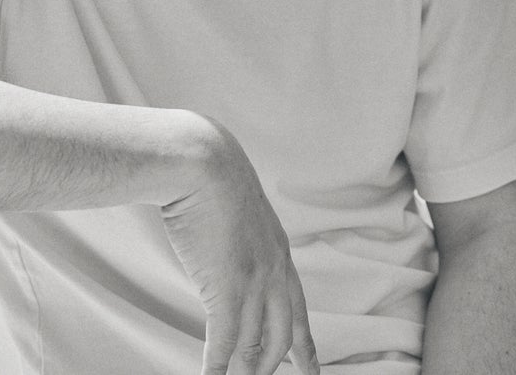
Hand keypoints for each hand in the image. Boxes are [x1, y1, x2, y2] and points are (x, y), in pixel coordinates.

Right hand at [160, 119, 320, 374]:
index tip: (311, 372)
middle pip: (280, 339)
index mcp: (280, 253)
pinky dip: (216, 370)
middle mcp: (275, 272)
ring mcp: (254, 283)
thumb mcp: (240, 212)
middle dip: (266, 368)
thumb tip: (227, 254)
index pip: (299, 311)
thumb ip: (243, 239)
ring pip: (253, 349)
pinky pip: (224, 346)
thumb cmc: (213, 178)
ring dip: (240, 374)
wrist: (204, 162)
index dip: (305, 347)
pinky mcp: (227, 289)